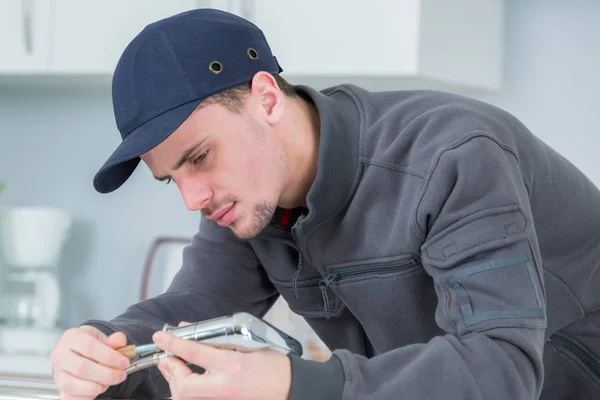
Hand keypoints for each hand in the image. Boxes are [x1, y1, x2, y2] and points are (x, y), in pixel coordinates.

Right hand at [50, 325, 129, 399]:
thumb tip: (120, 339)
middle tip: (121, 375)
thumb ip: (114, 340)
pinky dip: (90, 395)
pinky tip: (100, 387)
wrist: (79, 353)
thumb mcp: (103, 338)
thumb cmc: (92, 346)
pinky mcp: (60, 389)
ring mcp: (58, 373)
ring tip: (110, 381)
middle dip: (107, 374)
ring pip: (75, 385)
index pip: (89, 347)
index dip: (110, 357)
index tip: (124, 362)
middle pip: (82, 368)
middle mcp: (60, 355)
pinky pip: (73, 397)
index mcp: (72, 337)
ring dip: (99, 386)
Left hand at [153, 322, 291, 399]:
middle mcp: (224, 386)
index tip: (160, 337)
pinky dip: (188, 391)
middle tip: (167, 358)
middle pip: (182, 386)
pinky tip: (190, 380)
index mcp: (232, 365)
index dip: (173, 343)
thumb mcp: (247, 343)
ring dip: (176, 383)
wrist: (291, 387)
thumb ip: (217, 338)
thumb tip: (189, 329)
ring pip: (185, 397)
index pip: (193, 353)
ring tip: (176, 368)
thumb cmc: (273, 364)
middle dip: (170, 371)